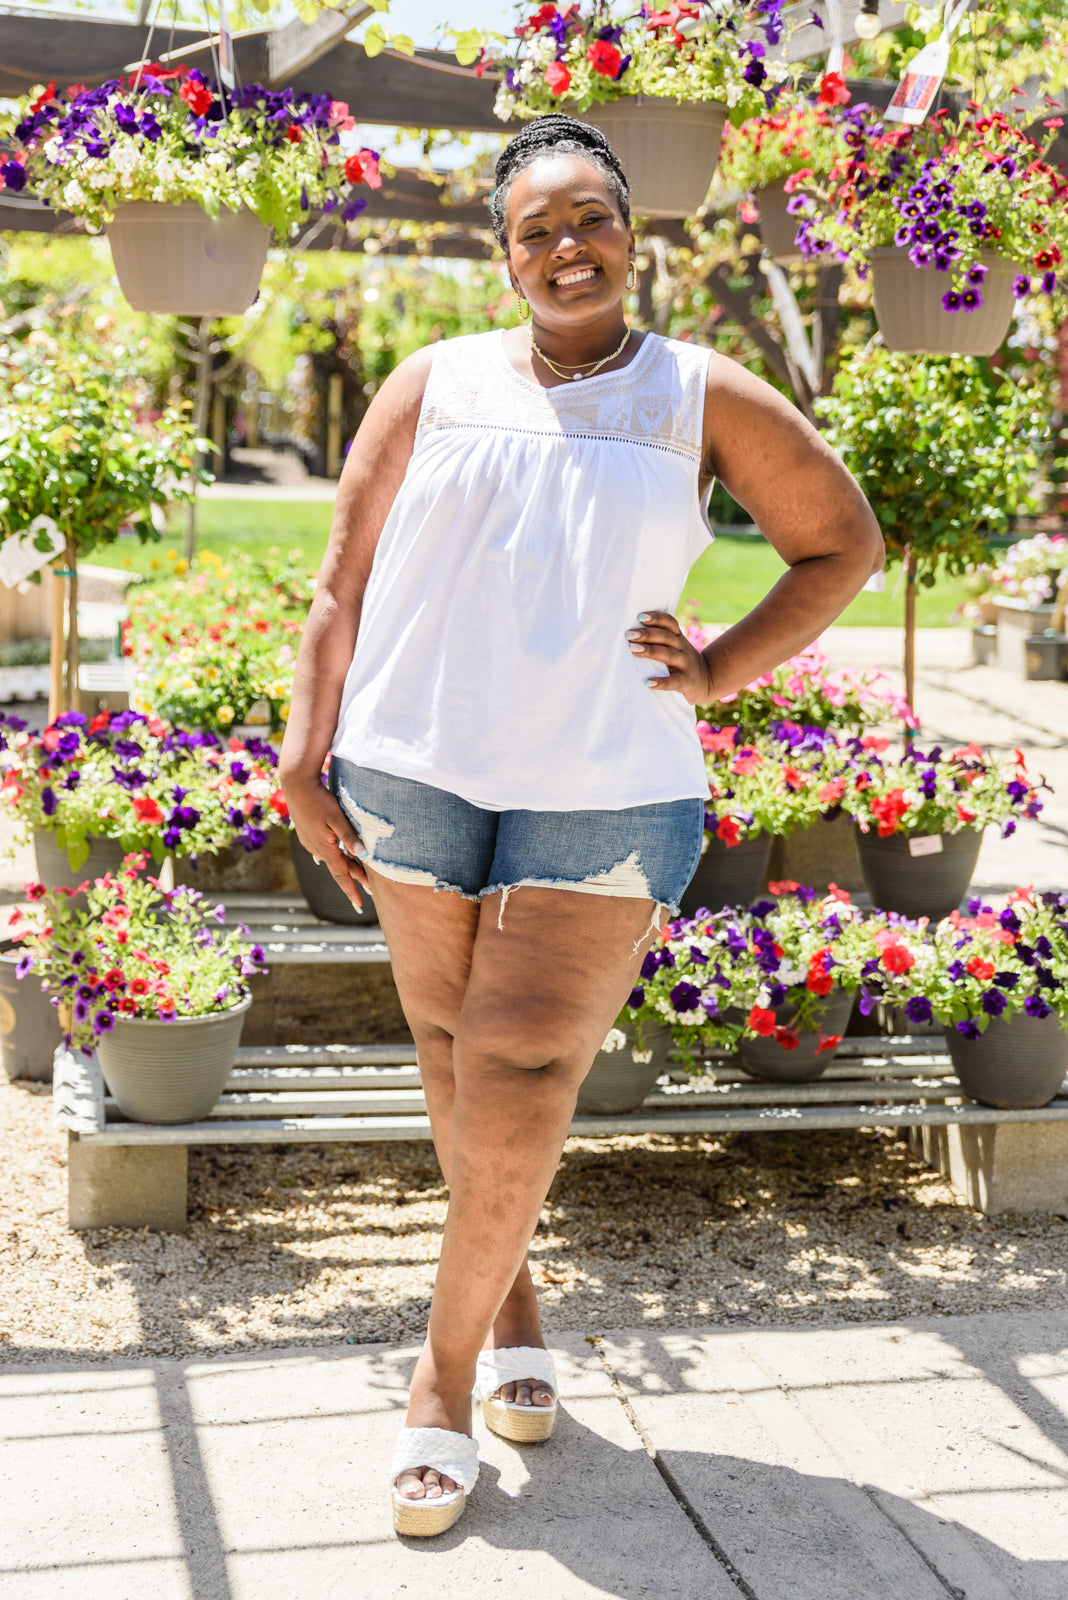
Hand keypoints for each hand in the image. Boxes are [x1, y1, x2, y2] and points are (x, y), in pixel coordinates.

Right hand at [281, 773, 368, 908]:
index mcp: (325, 847)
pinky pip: (323, 849)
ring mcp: (310, 841)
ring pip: (331, 857)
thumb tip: (364, 855)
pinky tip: (328, 858)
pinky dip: (332, 854)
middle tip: (368, 892)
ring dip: (345, 865)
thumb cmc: (319, 799)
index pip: (341, 875)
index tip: (359, 905)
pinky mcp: (306, 833)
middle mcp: (316, 848)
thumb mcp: (337, 817)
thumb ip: (350, 836)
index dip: (351, 890)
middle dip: (353, 879)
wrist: (296, 784)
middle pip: (339, 868)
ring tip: (358, 874)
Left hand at [626, 611, 714, 706]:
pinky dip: (661, 682)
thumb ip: (660, 641)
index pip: (669, 623)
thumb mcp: (676, 648)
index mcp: (678, 638)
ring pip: (668, 654)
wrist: (707, 681)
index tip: (640, 617)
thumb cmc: (681, 662)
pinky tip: (648, 682)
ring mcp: (686, 664)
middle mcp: (683, 648)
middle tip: (629, 635)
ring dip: (650, 651)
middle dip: (646, 634)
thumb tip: (631, 634)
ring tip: (634, 650)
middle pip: (665, 637)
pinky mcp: (687, 682)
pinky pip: (674, 681)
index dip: (656, 618)